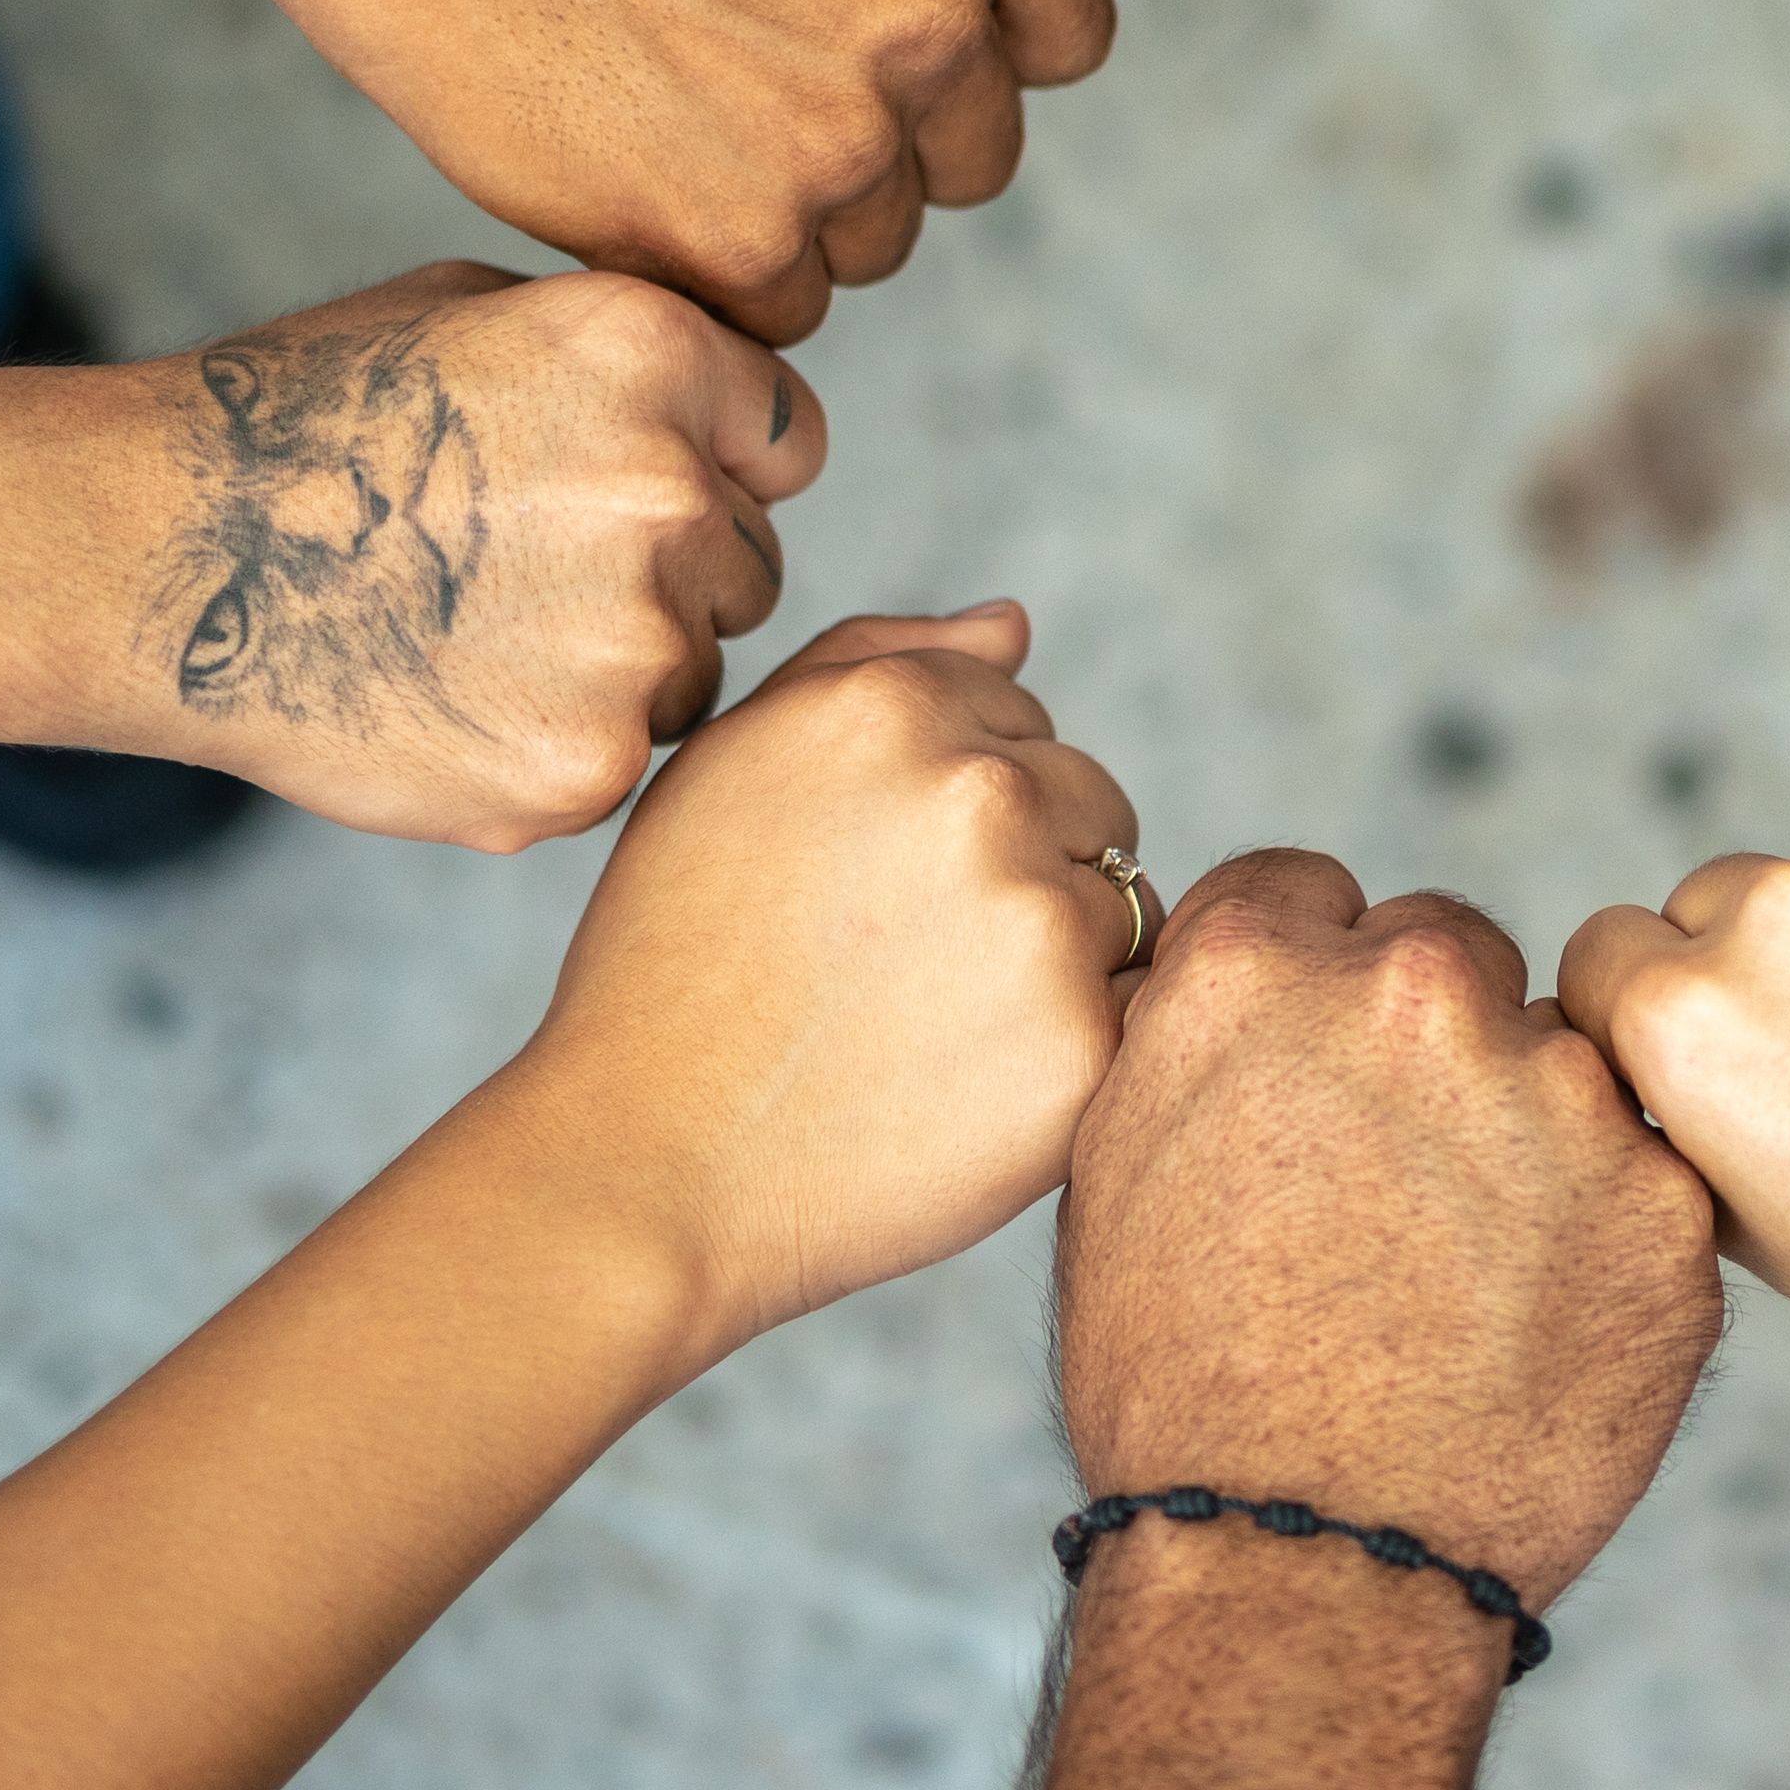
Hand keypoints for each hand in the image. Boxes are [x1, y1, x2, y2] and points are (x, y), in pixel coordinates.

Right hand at [111, 263, 823, 850]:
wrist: (167, 555)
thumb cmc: (304, 418)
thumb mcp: (476, 313)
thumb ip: (628, 361)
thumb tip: (722, 418)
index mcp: (652, 358)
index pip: (784, 443)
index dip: (717, 470)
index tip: (636, 492)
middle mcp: (667, 493)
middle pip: (747, 567)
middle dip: (668, 576)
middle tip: (523, 575)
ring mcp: (632, 641)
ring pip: (691, 674)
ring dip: (615, 668)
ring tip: (470, 637)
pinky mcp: (582, 766)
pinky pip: (619, 760)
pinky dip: (552, 746)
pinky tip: (447, 702)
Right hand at [247, 0, 1113, 343]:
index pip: (1067, 40)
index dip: (981, 48)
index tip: (887, 38)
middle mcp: (936, 9)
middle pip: (977, 156)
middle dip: (891, 134)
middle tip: (758, 77)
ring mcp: (842, 135)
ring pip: (883, 238)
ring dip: (805, 207)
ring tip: (688, 115)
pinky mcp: (740, 240)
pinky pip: (789, 308)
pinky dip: (724, 268)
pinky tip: (648, 176)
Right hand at [483, 606, 1143, 1361]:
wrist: (648, 1166)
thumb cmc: (675, 963)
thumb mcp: (732, 768)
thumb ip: (875, 661)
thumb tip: (1015, 623)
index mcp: (891, 705)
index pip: (1016, 710)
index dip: (949, 802)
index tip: (875, 881)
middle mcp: (980, 791)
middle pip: (1090, 798)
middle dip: (1024, 865)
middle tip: (903, 965)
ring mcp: (1038, 917)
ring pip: (1124, 903)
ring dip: (1058, 954)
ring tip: (930, 1026)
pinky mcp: (1082, 1042)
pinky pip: (1141, 1010)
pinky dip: (1080, 1043)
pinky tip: (973, 1083)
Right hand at [1058, 855, 1719, 1607]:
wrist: (1307, 1572)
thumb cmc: (1182, 1395)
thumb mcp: (1118, 1171)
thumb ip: (1203, 1039)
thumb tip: (1255, 988)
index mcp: (1261, 968)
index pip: (1310, 892)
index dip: (1307, 983)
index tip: (1311, 1072)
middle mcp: (1416, 991)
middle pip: (1448, 953)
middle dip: (1429, 1043)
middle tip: (1397, 1191)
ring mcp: (1557, 1091)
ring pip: (1558, 1066)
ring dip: (1526, 1137)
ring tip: (1465, 1286)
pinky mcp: (1666, 1200)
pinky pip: (1641, 1179)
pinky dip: (1605, 1240)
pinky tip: (1537, 1335)